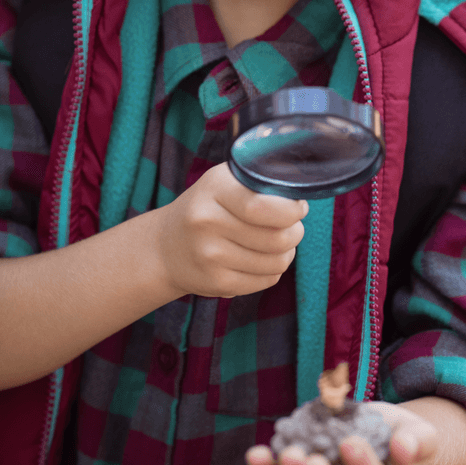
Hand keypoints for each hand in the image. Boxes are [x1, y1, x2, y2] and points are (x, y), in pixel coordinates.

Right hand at [154, 161, 307, 299]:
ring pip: (277, 261)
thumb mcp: (224, 182)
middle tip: (292, 227)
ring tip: (277, 243)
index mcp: (214, 189)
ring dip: (287, 253)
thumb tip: (299, 196)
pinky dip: (272, 270)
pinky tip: (261, 259)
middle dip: (295, 232)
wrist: (166, 248)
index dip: (291, 211)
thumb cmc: (208, 207)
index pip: (262, 206)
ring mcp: (210, 256)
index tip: (299, 208)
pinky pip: (267, 279)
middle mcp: (207, 222)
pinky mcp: (217, 283)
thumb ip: (258, 182)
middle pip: (277, 237)